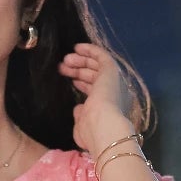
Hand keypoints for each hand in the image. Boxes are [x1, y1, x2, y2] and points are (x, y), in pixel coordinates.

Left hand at [58, 41, 137, 158]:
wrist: (105, 128)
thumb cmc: (93, 133)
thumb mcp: (84, 125)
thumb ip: (82, 115)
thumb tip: (78, 108)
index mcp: (112, 106)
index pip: (98, 90)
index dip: (84, 83)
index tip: (71, 80)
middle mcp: (117, 92)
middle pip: (97, 76)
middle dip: (79, 70)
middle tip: (63, 67)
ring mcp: (115, 81)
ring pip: (98, 65)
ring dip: (82, 60)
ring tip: (65, 60)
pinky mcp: (112, 71)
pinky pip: (103, 56)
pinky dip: (90, 50)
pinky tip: (77, 47)